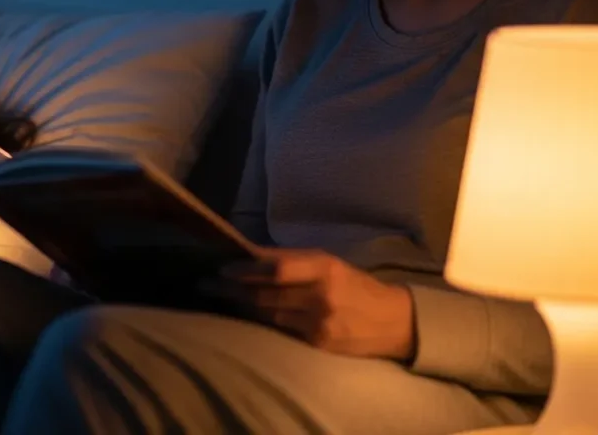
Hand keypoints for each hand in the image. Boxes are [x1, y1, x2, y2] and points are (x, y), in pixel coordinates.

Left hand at [199, 249, 415, 359]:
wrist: (393, 321)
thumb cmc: (354, 285)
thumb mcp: (329, 263)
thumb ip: (291, 260)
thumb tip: (249, 254)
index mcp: (325, 267)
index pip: (275, 270)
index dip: (245, 270)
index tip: (221, 267)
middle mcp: (321, 295)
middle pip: (265, 293)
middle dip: (231, 288)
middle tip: (205, 283)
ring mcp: (318, 323)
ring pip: (267, 313)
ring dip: (239, 304)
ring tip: (216, 295)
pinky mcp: (317, 343)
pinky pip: (279, 330)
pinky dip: (259, 321)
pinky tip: (242, 314)